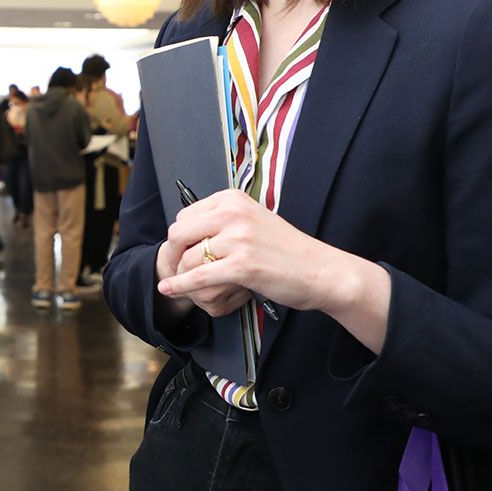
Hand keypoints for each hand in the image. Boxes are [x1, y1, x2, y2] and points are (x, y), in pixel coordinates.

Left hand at [156, 190, 353, 315]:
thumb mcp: (254, 220)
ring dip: (183, 276)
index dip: (179, 239)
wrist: (322, 270)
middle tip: (178, 270)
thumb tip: (186, 232)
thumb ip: (223, 221)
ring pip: (187, 259)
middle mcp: (233, 213)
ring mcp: (238, 239)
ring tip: (190, 285)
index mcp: (233, 199)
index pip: (184, 215)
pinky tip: (170, 290)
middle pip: (178, 234)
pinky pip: (198, 277)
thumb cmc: (288, 250)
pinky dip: (180, 286)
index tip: (181, 254)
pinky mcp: (243, 266)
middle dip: (173, 256)